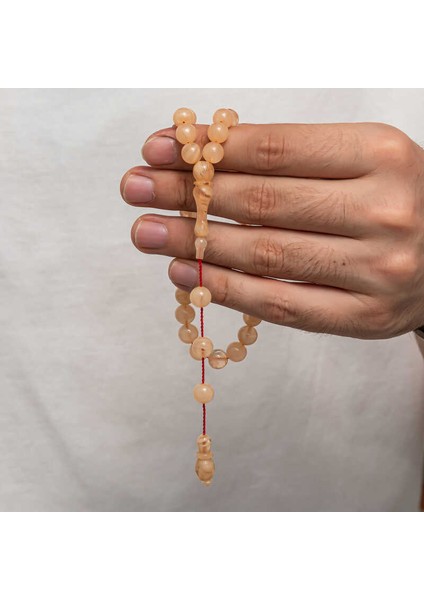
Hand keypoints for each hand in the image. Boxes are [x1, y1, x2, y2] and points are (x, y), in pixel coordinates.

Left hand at [120, 121, 423, 338]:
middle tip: (135, 189)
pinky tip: (186, 275)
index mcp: (380, 155)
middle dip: (187, 193)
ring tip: (148, 232)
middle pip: (262, 201)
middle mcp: (383, 211)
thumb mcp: (358, 160)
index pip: (275, 150)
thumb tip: (201, 162)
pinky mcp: (364, 317)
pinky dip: (227, 290)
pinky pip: (281, 304)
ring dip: (194, 243)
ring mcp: (376, 270)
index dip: (209, 150)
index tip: (158, 148)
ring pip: (265, 254)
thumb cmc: (395, 199)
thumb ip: (292, 161)